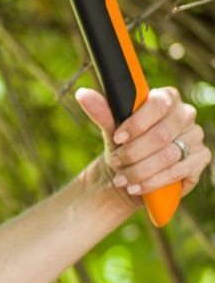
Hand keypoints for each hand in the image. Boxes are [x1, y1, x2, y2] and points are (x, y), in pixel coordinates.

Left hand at [76, 86, 209, 208]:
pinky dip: (152, 182)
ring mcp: (195, 137)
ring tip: (121, 178)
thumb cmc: (123, 143)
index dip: (136, 123)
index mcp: (166, 98)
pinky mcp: (200, 159)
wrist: (129, 170)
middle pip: (161, 135)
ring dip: (140, 170)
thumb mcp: (111, 128)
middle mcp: (185, 115)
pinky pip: (177, 172)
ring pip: (167, 156)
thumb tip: (83, 94)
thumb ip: (102, 111)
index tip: (117, 137)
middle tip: (114, 161)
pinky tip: (135, 187)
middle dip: (133, 152)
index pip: (158, 104)